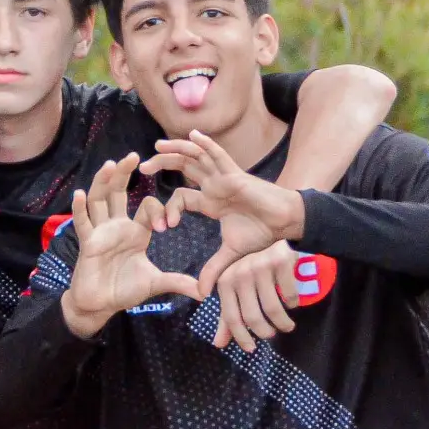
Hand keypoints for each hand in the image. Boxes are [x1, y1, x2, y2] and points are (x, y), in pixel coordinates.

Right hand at [60, 155, 201, 337]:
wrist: (100, 305)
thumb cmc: (124, 290)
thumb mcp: (155, 284)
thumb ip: (177, 283)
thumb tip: (203, 293)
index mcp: (135, 232)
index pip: (147, 208)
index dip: (157, 211)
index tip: (165, 226)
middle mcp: (116, 227)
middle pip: (118, 193)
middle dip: (123, 174)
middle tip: (132, 155)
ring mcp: (100, 233)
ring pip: (99, 201)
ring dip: (102, 183)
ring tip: (109, 165)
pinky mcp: (87, 244)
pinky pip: (82, 223)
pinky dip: (79, 209)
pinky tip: (79, 194)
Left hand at [143, 131, 305, 294]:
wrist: (284, 223)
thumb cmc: (262, 233)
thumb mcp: (230, 253)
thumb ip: (213, 269)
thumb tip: (202, 293)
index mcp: (210, 201)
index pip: (181, 197)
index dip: (170, 208)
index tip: (166, 227)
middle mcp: (214, 185)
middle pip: (183, 168)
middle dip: (162, 165)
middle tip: (143, 168)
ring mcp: (224, 177)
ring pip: (196, 157)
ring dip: (176, 150)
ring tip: (156, 148)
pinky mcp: (235, 173)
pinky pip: (218, 154)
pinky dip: (205, 143)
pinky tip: (193, 135)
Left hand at [209, 241, 302, 352]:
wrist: (279, 242)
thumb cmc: (255, 271)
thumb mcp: (238, 291)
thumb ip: (229, 316)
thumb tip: (218, 344)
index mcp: (226, 281)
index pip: (231, 317)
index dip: (241, 336)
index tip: (251, 349)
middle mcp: (240, 272)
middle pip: (252, 317)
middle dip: (265, 331)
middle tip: (272, 333)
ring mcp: (260, 265)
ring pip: (272, 309)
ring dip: (283, 323)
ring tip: (287, 325)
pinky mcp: (281, 261)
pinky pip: (290, 295)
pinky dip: (293, 304)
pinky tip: (293, 303)